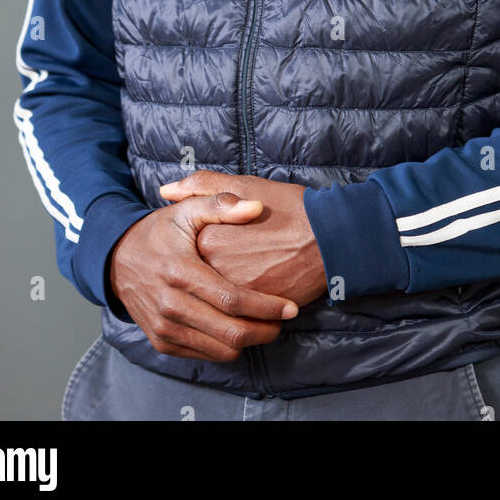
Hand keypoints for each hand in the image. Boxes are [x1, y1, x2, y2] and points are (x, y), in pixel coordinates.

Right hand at [108, 191, 298, 361]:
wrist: (118, 260)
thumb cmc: (160, 232)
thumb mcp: (187, 210)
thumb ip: (221, 205)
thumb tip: (257, 207)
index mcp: (179, 271)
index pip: (232, 299)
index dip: (266, 307)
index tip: (290, 307)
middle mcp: (170, 305)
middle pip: (230, 332)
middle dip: (265, 330)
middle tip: (285, 319)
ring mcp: (164, 328)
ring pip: (220, 350)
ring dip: (250, 341)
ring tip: (267, 324)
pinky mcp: (162, 342)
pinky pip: (205, 354)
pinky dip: (227, 346)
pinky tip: (240, 328)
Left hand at [160, 171, 327, 309]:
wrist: (332, 238)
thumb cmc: (290, 208)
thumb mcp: (245, 185)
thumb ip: (202, 185)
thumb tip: (166, 190)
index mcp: (207, 238)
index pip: (187, 247)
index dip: (206, 241)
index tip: (226, 235)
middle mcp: (215, 270)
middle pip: (199, 275)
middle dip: (214, 268)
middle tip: (243, 253)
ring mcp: (235, 295)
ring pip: (217, 297)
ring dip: (225, 291)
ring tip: (249, 272)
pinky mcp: (255, 313)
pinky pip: (238, 314)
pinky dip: (243, 306)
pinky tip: (258, 289)